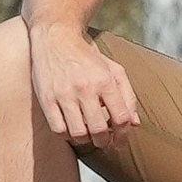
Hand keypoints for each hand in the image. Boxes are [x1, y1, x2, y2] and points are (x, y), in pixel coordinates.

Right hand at [29, 20, 141, 145]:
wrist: (56, 39)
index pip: (120, 117)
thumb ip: (127, 95)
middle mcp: (85, 87)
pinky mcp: (47, 98)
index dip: (123, 136)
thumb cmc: (86, 57)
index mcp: (105, 80)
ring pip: (78, 133)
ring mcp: (64, 94)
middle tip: (102, 141)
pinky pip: (58, 129)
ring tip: (86, 135)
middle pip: (99, 129)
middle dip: (103, 141)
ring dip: (85, 140)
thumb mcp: (113, 70)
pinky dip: (66, 135)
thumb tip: (135, 123)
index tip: (119, 143)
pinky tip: (70, 128)